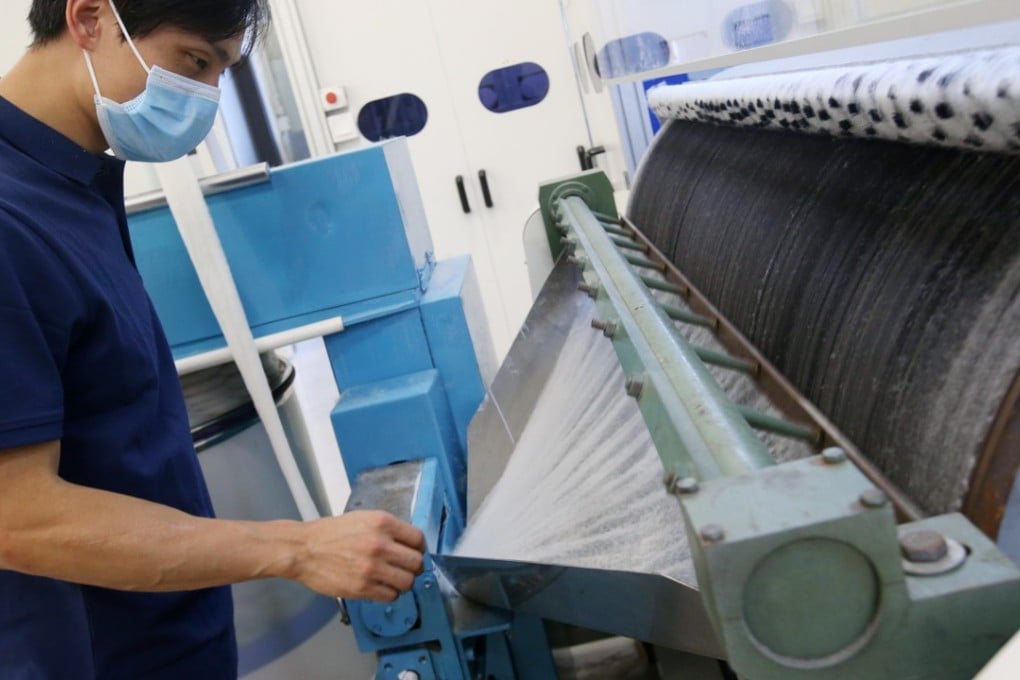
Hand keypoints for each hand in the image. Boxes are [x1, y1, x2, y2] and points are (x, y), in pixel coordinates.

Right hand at [290, 511, 425, 601]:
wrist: (304, 550)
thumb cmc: (331, 533)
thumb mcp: (363, 519)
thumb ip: (388, 529)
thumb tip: (409, 544)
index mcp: (382, 523)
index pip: (418, 539)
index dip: (418, 548)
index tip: (414, 552)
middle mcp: (380, 545)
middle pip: (417, 563)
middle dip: (413, 567)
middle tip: (405, 568)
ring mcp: (372, 568)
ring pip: (407, 582)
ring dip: (403, 583)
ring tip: (393, 580)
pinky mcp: (362, 588)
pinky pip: (391, 596)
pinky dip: (389, 593)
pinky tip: (380, 587)